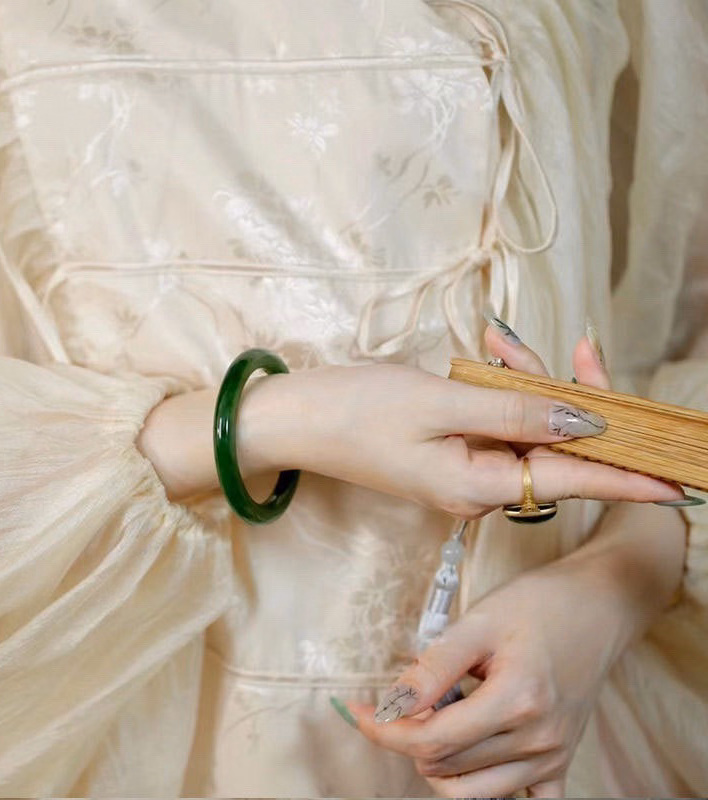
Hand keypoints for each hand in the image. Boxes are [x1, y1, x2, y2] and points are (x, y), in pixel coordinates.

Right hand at [338, 320, 687, 796]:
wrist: (296, 420)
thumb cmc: (358, 410)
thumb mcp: (440, 403)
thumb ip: (515, 413)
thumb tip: (586, 423)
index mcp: (476, 486)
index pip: (570, 479)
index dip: (627, 476)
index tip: (679, 482)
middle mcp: (476, 491)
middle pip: (549, 453)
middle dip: (570, 405)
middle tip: (578, 353)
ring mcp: (459, 476)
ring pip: (522, 436)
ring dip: (529, 391)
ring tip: (505, 346)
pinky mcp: (446, 459)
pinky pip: (493, 430)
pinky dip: (502, 397)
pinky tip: (492, 360)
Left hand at [348, 546, 643, 796]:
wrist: (596, 605)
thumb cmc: (538, 604)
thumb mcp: (478, 621)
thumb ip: (435, 667)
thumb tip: (393, 703)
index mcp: (516, 701)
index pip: (431, 740)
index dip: (384, 730)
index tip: (359, 712)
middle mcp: (538, 740)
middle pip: (447, 767)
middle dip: (410, 736)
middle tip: (405, 698)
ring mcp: (553, 757)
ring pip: (474, 792)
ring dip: (440, 761)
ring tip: (439, 716)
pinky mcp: (561, 762)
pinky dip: (486, 786)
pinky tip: (473, 757)